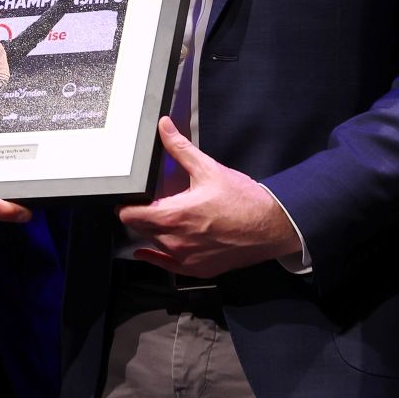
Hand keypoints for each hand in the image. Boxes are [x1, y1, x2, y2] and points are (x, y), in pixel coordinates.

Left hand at [118, 117, 300, 277]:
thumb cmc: (244, 200)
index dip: (125, 204)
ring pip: (155, 244)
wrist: (272, 226)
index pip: (129, 215)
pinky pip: (167, 266)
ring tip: (164, 218)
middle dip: (141, 216)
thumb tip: (164, 128)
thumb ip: (180, 149)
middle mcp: (175, 241)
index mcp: (174, 216)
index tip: (128, 198)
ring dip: (155, 232)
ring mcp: (186, 259)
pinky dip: (158, 256)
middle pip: (140, 229)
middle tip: (148, 203)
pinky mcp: (198, 270)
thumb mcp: (209, 169)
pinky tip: (147, 251)